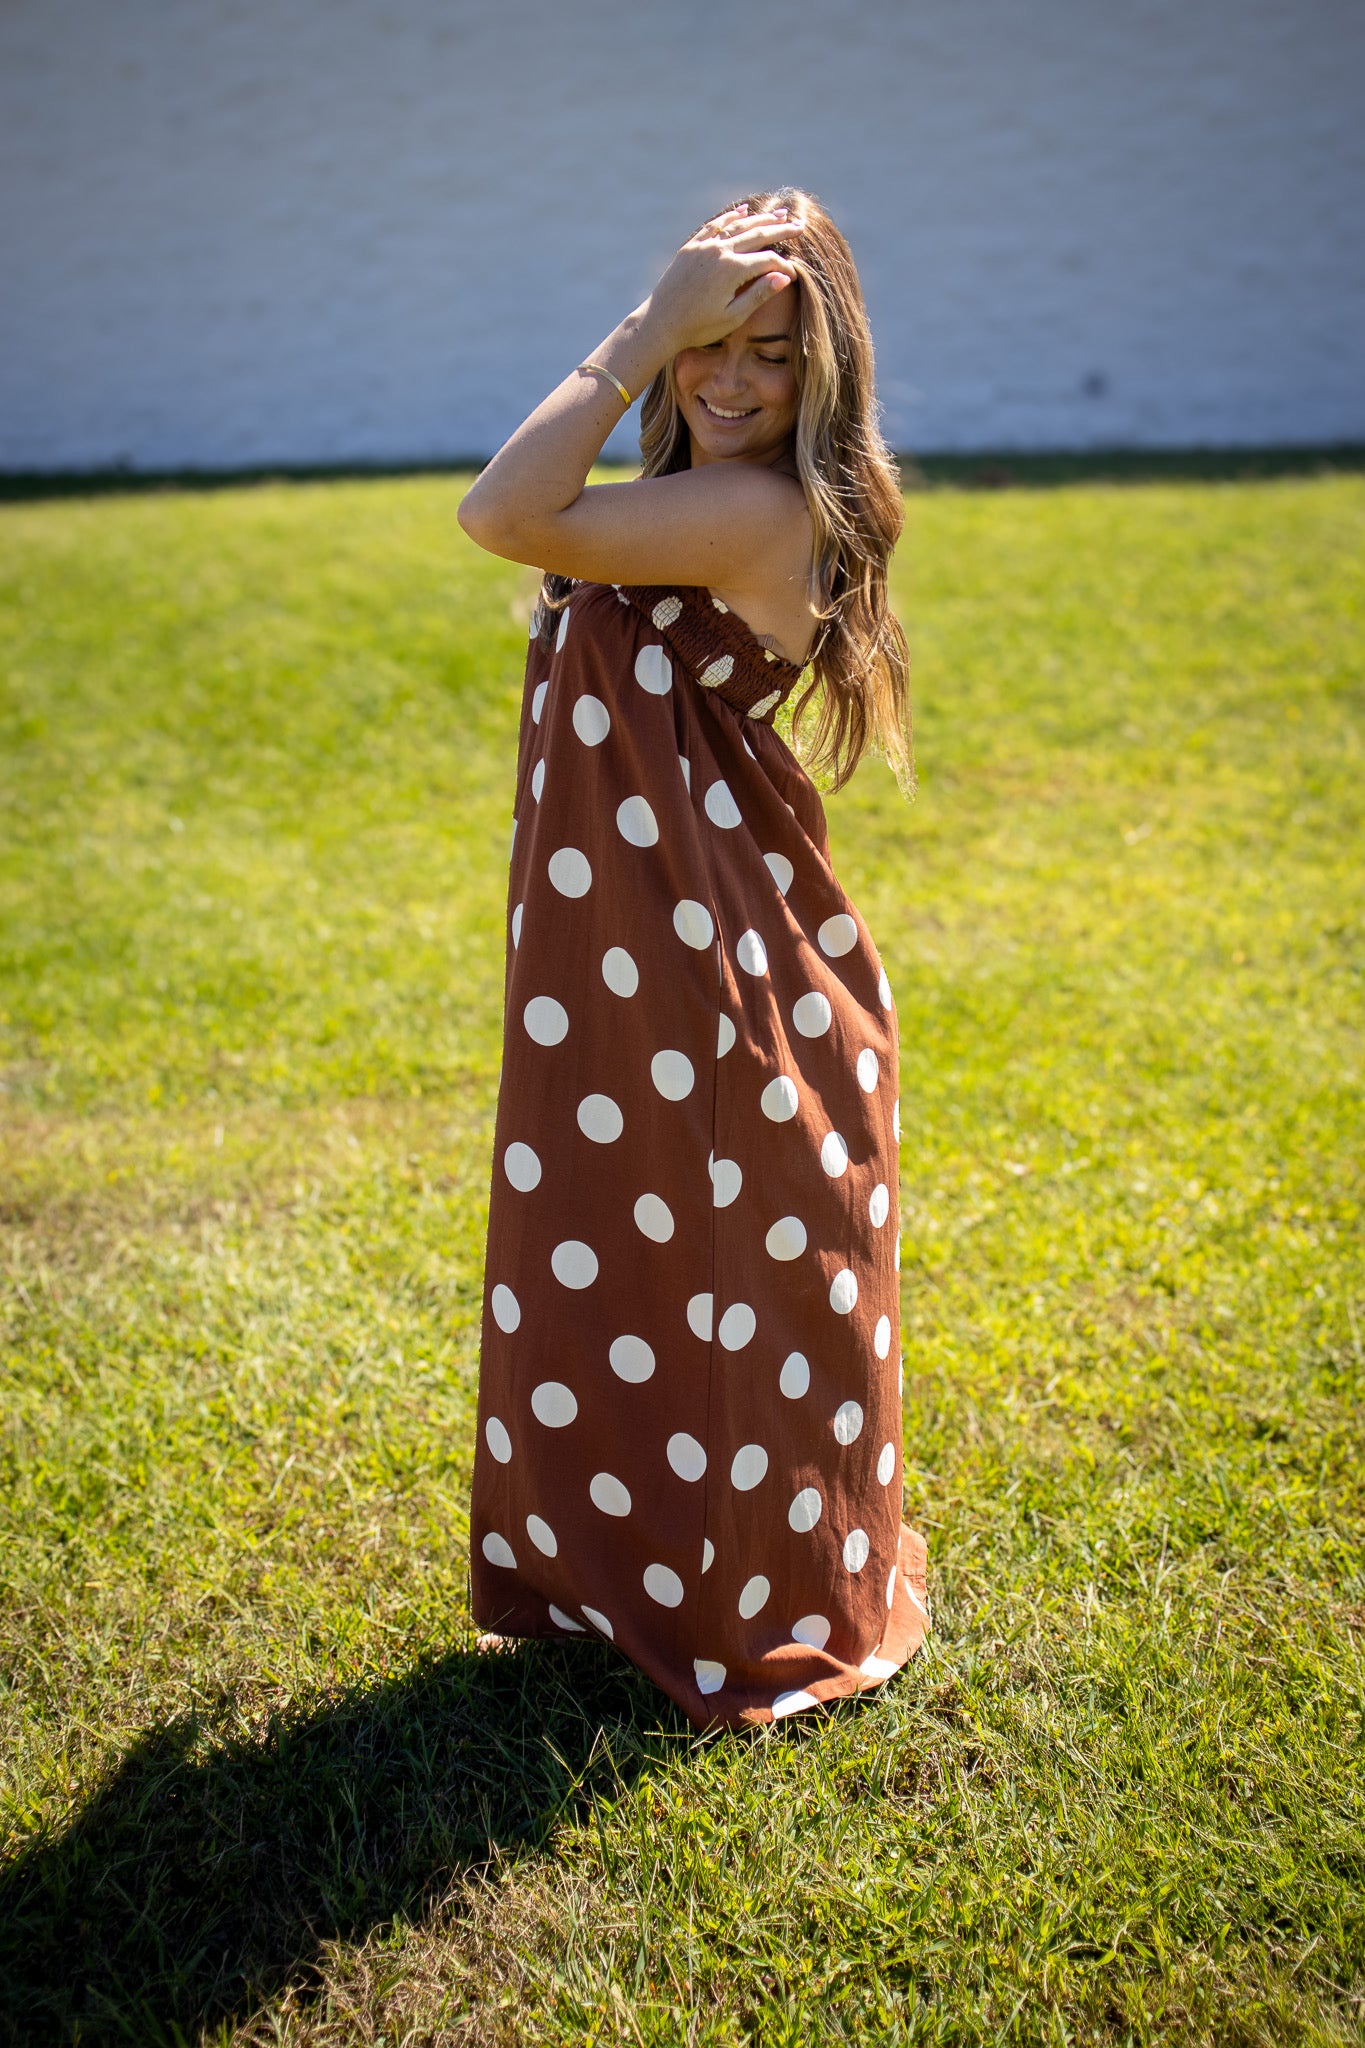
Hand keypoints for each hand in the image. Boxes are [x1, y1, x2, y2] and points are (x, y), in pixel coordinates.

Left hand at [643, 204, 804, 356]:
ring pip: (738, 226)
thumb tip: (784, 277)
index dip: (783, 267)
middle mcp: (719, 251)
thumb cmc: (698, 327)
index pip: (767, 261)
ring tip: (779, 215)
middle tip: (800, 226)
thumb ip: (759, 295)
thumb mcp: (733, 317)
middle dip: (780, 230)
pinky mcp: (691, 247)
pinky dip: (731, 218)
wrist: (660, 323)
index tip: (793, 275)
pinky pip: (715, 226)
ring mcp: (704, 246)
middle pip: (757, 235)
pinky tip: (743, 212)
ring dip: (760, 219)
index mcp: (732, 270)